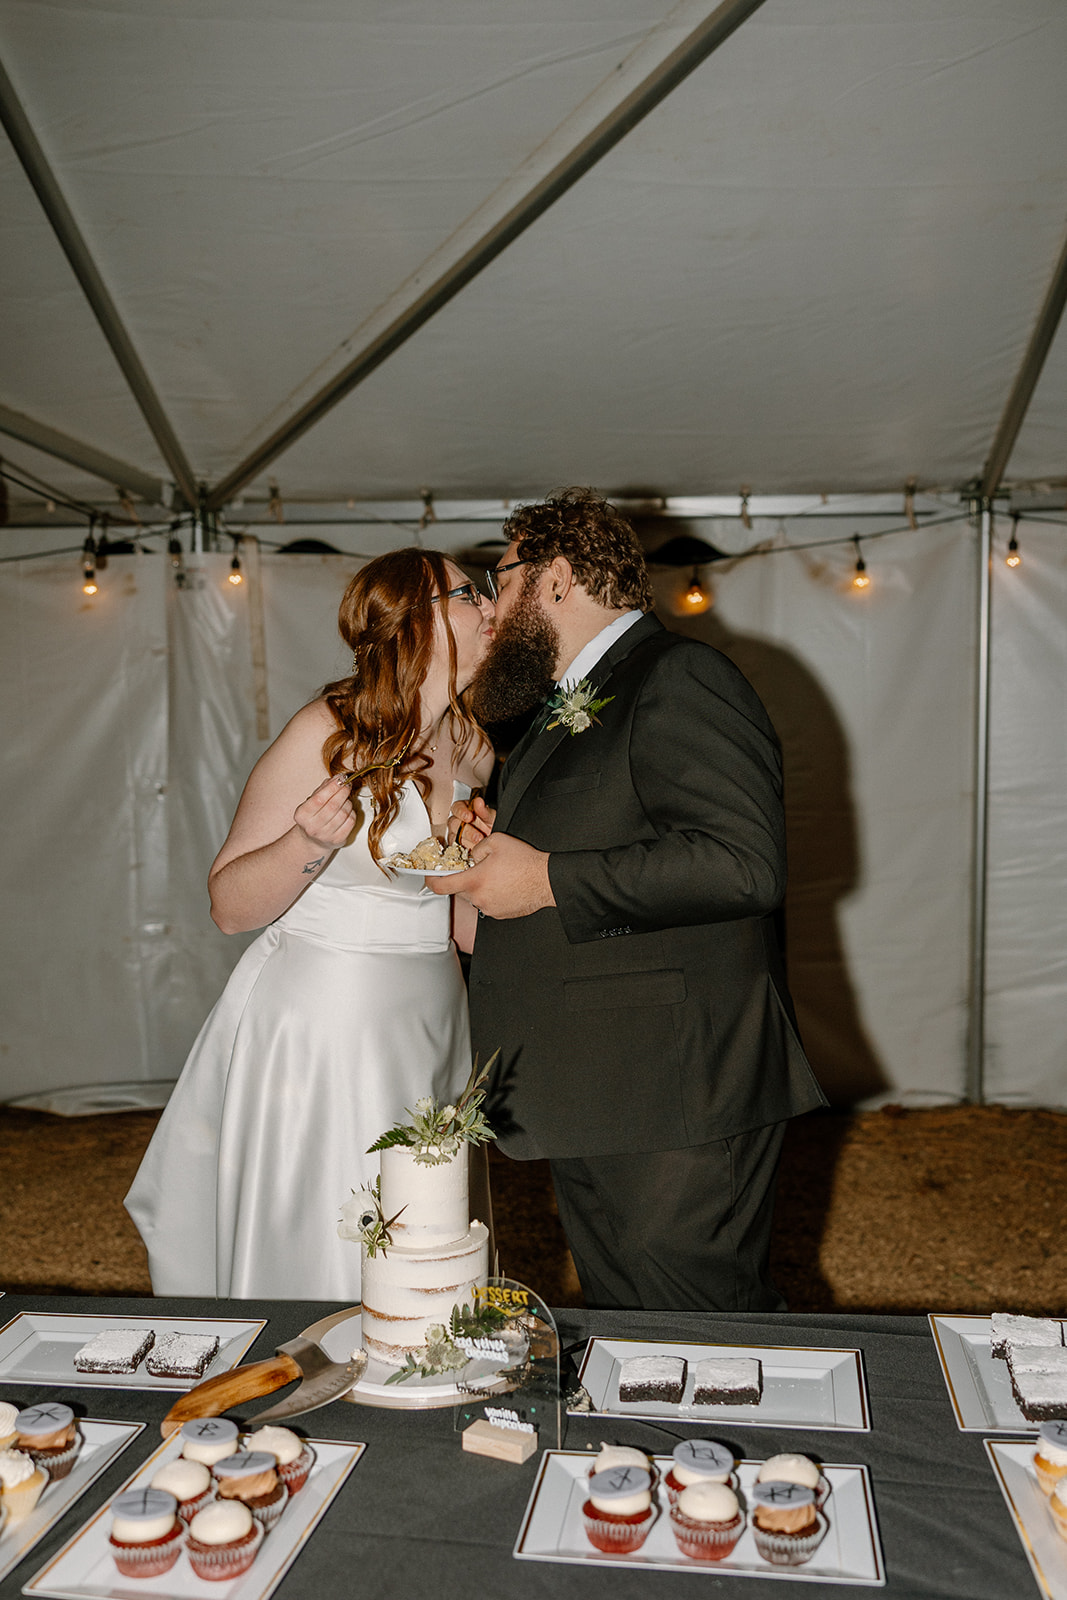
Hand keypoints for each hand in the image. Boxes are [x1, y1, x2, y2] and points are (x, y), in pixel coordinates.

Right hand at [293, 775, 356, 850]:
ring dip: (348, 803)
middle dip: (343, 792)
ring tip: (345, 799)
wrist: (313, 840)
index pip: (319, 799)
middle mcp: (312, 827)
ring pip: (344, 813)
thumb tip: (338, 778)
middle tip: (347, 785)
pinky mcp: (337, 840)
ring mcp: (325, 836)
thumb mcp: (312, 801)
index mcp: (302, 815)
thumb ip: (324, 788)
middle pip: (333, 806)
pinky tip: (347, 811)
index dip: (332, 787)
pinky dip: (352, 813)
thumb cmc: (314, 816)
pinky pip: (350, 822)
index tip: (341, 778)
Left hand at [427, 831, 553, 919]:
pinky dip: (491, 894)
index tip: (429, 877)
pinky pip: (487, 903)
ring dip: (479, 886)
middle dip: (463, 878)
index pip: (441, 885)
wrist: (547, 880)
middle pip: (459, 890)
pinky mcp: (500, 914)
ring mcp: (490, 908)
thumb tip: (472, 855)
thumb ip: (477, 847)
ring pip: (474, 896)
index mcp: (474, 881)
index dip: (430, 880)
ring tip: (496, 875)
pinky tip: (504, 884)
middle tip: (475, 868)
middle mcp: (479, 898)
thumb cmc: (525, 862)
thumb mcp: (496, 841)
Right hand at [448, 795, 495, 849]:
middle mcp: (459, 821)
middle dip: (467, 831)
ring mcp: (457, 835)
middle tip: (478, 835)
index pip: (456, 807)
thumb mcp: (491, 817)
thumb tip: (478, 801)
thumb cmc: (494, 825)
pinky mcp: (457, 847)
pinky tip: (473, 849)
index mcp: (465, 809)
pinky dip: (465, 849)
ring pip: (454, 837)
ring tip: (479, 843)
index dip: (461, 811)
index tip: (469, 816)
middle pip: (453, 824)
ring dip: (467, 841)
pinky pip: (456, 849)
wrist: (498, 841)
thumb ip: (484, 810)